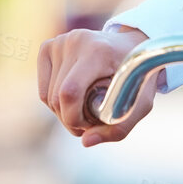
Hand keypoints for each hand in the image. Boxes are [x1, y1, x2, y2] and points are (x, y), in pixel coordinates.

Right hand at [36, 24, 158, 146]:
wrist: (133, 47)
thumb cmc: (137, 78)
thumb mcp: (140, 104)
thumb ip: (118, 128)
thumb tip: (85, 141)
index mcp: (98, 51)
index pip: (70, 92)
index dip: (73, 118)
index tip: (88, 126)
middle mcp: (76, 41)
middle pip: (57, 97)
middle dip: (70, 119)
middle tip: (90, 121)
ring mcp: (60, 42)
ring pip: (47, 96)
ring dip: (63, 112)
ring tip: (84, 109)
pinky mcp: (48, 46)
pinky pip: (42, 89)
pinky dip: (55, 102)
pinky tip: (74, 97)